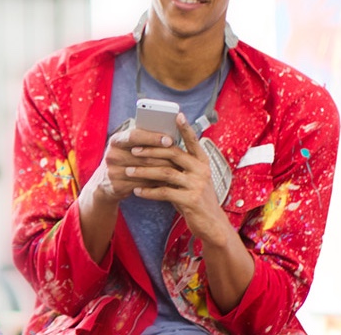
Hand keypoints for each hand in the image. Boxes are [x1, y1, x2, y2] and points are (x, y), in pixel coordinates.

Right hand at [81, 121, 175, 205]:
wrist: (104, 183)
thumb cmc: (124, 159)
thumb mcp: (127, 147)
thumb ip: (144, 140)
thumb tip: (170, 136)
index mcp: (116, 140)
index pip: (134, 135)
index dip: (153, 137)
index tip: (169, 140)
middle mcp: (112, 155)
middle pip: (142, 155)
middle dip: (164, 157)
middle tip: (181, 158)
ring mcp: (112, 171)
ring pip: (144, 171)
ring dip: (163, 171)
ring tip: (178, 169)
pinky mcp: (116, 186)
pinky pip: (142, 185)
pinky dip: (157, 183)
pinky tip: (167, 181)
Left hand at [121, 113, 227, 241]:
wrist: (212, 225)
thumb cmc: (196, 200)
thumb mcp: (191, 180)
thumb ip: (179, 168)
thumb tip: (156, 154)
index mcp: (203, 163)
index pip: (193, 141)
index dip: (186, 128)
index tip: (177, 115)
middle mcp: (202, 171)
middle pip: (173, 154)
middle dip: (151, 151)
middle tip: (133, 151)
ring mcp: (197, 185)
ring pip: (165, 172)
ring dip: (144, 172)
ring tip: (128, 172)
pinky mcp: (191, 200)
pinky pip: (164, 192)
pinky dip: (149, 191)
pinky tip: (137, 191)